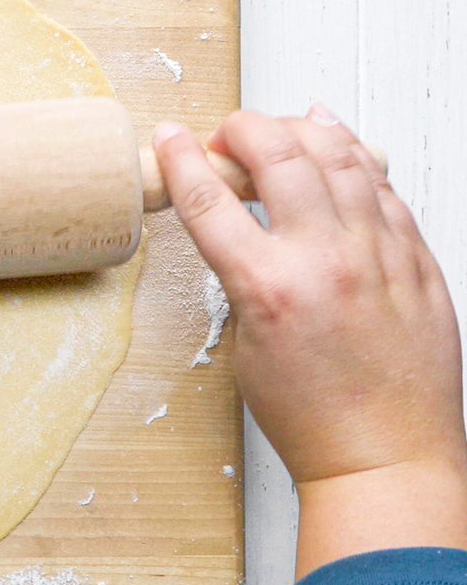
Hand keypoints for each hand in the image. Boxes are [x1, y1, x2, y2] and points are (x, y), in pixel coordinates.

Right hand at [154, 106, 466, 576]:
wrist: (385, 457)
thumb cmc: (314, 417)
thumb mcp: (248, 344)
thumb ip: (247, 276)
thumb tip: (245, 227)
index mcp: (269, 287)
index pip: (210, 199)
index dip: (180, 158)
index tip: (167, 138)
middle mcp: (327, 260)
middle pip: (278, 155)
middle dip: (243, 129)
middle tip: (227, 133)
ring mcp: (379, 255)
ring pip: (341, 157)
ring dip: (302, 130)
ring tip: (282, 127)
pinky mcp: (417, 261)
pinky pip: (385, 189)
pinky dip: (356, 158)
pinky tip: (340, 144)